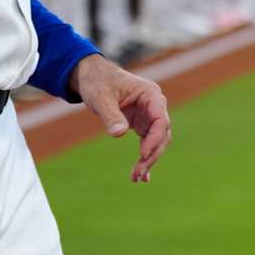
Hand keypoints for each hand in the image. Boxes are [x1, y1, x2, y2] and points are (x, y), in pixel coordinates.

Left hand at [71, 54, 171, 182]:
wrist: (92, 77)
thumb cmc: (98, 82)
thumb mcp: (101, 97)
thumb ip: (111, 115)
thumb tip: (119, 134)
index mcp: (150, 94)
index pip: (160, 120)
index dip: (154, 140)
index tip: (142, 155)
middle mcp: (154, 105)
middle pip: (162, 135)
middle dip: (151, 155)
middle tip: (137, 173)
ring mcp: (149, 115)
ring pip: (156, 142)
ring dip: (148, 160)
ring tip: (136, 178)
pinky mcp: (141, 123)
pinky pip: (148, 143)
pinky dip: (144, 158)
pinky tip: (140, 176)